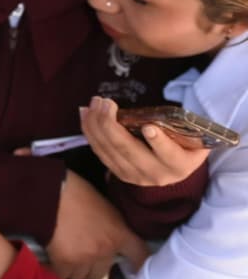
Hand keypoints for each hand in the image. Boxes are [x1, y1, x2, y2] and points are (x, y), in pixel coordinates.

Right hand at [46, 169, 148, 278]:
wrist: (48, 192)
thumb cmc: (74, 191)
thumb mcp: (103, 205)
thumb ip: (111, 224)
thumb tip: (108, 235)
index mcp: (119, 233)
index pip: (139, 256)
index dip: (137, 264)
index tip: (132, 268)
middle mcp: (106, 250)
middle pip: (102, 273)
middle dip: (92, 266)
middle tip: (82, 254)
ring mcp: (85, 258)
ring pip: (80, 275)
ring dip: (74, 268)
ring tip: (64, 254)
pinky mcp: (64, 262)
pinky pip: (62, 274)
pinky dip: (56, 268)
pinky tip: (52, 257)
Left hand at [82, 96, 211, 187]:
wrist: (175, 166)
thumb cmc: (185, 143)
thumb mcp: (194, 136)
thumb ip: (185, 125)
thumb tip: (166, 108)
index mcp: (180, 165)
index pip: (169, 155)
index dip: (158, 142)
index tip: (149, 127)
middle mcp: (157, 175)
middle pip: (128, 149)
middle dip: (111, 124)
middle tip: (104, 102)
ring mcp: (134, 176)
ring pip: (108, 150)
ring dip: (95, 124)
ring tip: (94, 103)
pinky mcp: (118, 173)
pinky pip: (99, 151)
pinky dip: (89, 131)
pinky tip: (85, 114)